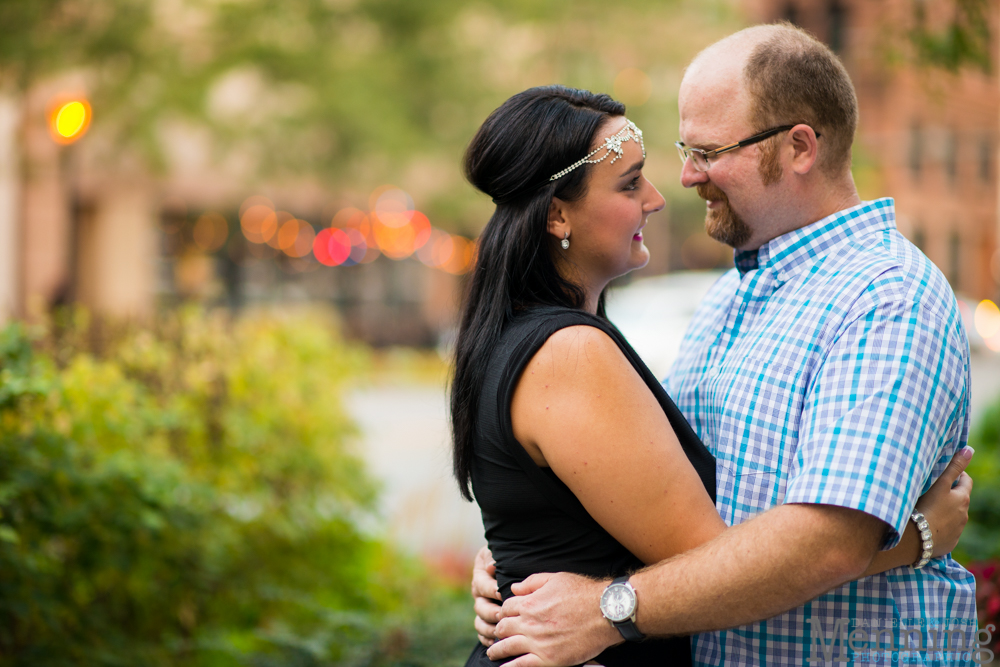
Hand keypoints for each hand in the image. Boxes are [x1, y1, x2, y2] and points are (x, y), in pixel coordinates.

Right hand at [472, 545, 500, 646]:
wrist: (511, 565)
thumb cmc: (507, 557)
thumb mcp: (498, 552)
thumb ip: (494, 558)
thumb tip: (492, 566)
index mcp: (481, 576)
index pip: (482, 585)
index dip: (490, 589)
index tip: (501, 592)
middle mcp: (479, 594)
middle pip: (480, 607)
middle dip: (491, 612)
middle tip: (502, 615)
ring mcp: (482, 608)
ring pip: (480, 622)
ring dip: (489, 628)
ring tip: (500, 631)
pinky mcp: (486, 620)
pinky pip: (482, 633)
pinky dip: (487, 639)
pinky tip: (496, 642)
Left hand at [487, 572, 619, 666]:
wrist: (604, 612)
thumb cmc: (582, 593)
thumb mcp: (555, 578)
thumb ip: (531, 582)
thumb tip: (514, 587)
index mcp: (529, 603)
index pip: (506, 608)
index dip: (505, 611)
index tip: (506, 616)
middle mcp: (529, 623)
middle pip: (503, 627)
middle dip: (498, 630)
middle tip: (497, 634)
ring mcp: (537, 642)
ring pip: (507, 647)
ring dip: (497, 650)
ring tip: (492, 653)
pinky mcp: (548, 659)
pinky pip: (522, 665)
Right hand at [915, 446, 973, 557]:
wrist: (916, 538)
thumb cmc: (927, 507)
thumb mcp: (941, 484)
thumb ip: (955, 467)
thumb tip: (970, 449)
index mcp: (962, 499)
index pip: (966, 481)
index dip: (959, 475)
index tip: (948, 474)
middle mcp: (964, 515)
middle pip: (960, 500)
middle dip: (951, 494)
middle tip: (935, 490)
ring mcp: (957, 530)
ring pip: (954, 516)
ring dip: (946, 511)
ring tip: (928, 508)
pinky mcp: (949, 542)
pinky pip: (947, 531)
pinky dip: (940, 526)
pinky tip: (927, 524)